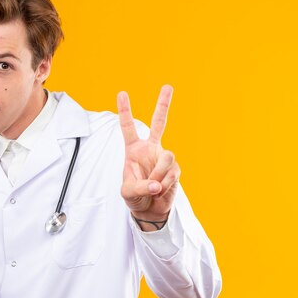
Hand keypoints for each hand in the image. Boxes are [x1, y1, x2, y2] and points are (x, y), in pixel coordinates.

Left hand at [117, 85, 180, 229]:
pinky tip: (159, 190)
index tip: (121, 93)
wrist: (149, 210)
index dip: (125, 111)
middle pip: (158, 123)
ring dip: (159, 173)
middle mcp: (150, 149)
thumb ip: (140, 187)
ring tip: (153, 186)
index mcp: (133, 150)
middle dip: (163, 104)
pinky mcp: (175, 169)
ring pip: (168, 156)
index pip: (128, 128)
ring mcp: (164, 158)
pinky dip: (165, 184)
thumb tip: (156, 184)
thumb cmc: (135, 197)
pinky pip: (172, 173)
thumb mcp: (128, 193)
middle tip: (168, 86)